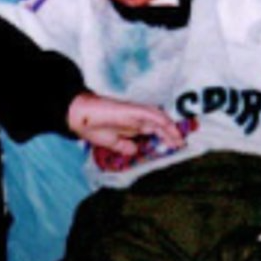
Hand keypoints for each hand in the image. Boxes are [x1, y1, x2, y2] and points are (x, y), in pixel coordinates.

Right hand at [67, 92, 185, 156]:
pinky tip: (170, 127)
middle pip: (160, 125)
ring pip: (159, 119)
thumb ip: (123, 146)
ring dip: (170, 128)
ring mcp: (135, 114)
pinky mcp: (131, 109)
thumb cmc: (91, 127)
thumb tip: (135, 151)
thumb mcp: (111, 142)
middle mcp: (137, 119)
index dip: (166, 137)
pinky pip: (151, 113)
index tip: (175, 147)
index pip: (154, 130)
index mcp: (133, 126)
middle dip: (172, 134)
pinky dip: (162, 119)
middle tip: (182, 144)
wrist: (78, 116)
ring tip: (179, 138)